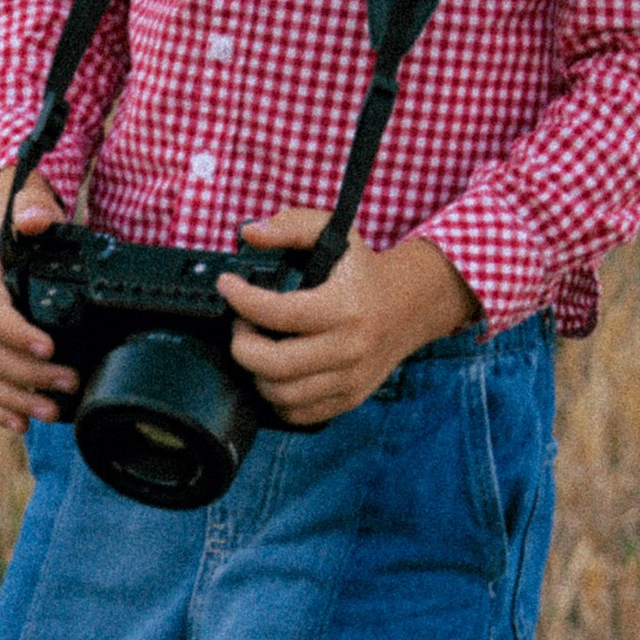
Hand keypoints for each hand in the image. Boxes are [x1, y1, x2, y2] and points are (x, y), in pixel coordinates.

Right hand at [0, 167, 79, 433]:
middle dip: (28, 373)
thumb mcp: (33, 204)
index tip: (49, 347)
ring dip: (16, 399)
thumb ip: (35, 207)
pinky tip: (22, 425)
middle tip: (69, 381)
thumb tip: (34, 220)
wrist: (11, 236)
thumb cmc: (28, 222)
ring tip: (53, 412)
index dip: (15, 332)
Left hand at [216, 207, 479, 427]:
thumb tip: (250, 235)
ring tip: (258, 345)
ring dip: (255, 372)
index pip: (279, 313)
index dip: (241, 300)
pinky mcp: (349, 398)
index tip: (227, 286)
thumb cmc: (364, 269)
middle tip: (241, 324)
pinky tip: (275, 370)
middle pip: (274, 365)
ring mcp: (350, 379)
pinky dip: (275, 397)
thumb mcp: (334, 233)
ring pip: (281, 395)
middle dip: (241, 345)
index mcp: (344, 307)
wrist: (412, 305)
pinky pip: (298, 413)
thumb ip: (291, 226)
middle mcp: (350, 348)